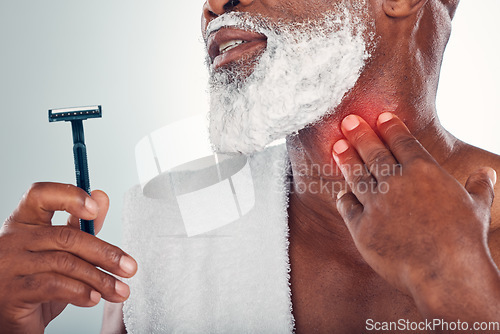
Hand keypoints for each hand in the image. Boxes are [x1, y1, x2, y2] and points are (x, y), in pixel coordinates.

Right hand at [0, 183, 137, 333]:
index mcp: (23, 222)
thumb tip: (101, 197)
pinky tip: (94, 298)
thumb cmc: (36, 282)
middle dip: (105, 253)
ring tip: (119, 290)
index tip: (95, 209)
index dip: (69, 196)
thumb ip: (81, 226)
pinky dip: (80, 291)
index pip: (41, 195)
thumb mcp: (61, 252)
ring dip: (100, 278)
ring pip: (64, 262)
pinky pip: (54, 285)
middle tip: (129, 267)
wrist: (11, 321)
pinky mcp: (12, 292)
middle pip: (65, 236)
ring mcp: (8, 265)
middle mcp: (12, 239)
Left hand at [333, 113, 498, 319]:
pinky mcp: (362, 227)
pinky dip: (344, 197)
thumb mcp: (478, 208)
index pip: (402, 141)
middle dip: (359, 133)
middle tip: (348, 120)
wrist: (446, 274)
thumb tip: (488, 173)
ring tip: (336, 145)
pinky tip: (343, 192)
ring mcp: (376, 204)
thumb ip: (480, 187)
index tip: (380, 116)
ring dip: (345, 158)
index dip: (390, 127)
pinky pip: (348, 206)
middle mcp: (396, 182)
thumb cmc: (466, 240)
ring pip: (356, 174)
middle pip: (373, 152)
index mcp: (424, 172)